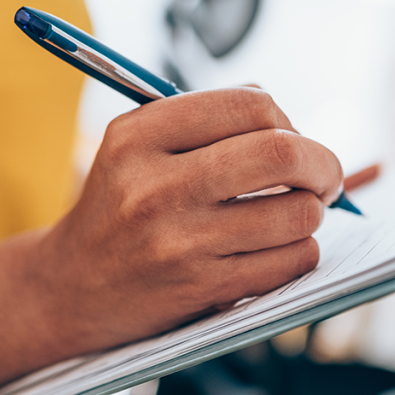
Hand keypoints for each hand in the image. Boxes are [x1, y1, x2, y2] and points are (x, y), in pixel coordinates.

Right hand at [30, 88, 344, 353]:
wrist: (70, 288)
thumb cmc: (118, 208)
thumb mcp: (135, 147)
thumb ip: (203, 120)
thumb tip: (291, 122)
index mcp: (138, 136)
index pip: (249, 104)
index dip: (287, 119)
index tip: (291, 137)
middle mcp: (155, 186)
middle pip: (282, 154)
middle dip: (322, 163)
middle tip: (324, 176)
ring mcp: (180, 242)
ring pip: (297, 213)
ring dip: (311, 213)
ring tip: (293, 214)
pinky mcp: (203, 290)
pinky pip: (291, 262)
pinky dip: (300, 252)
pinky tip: (277, 250)